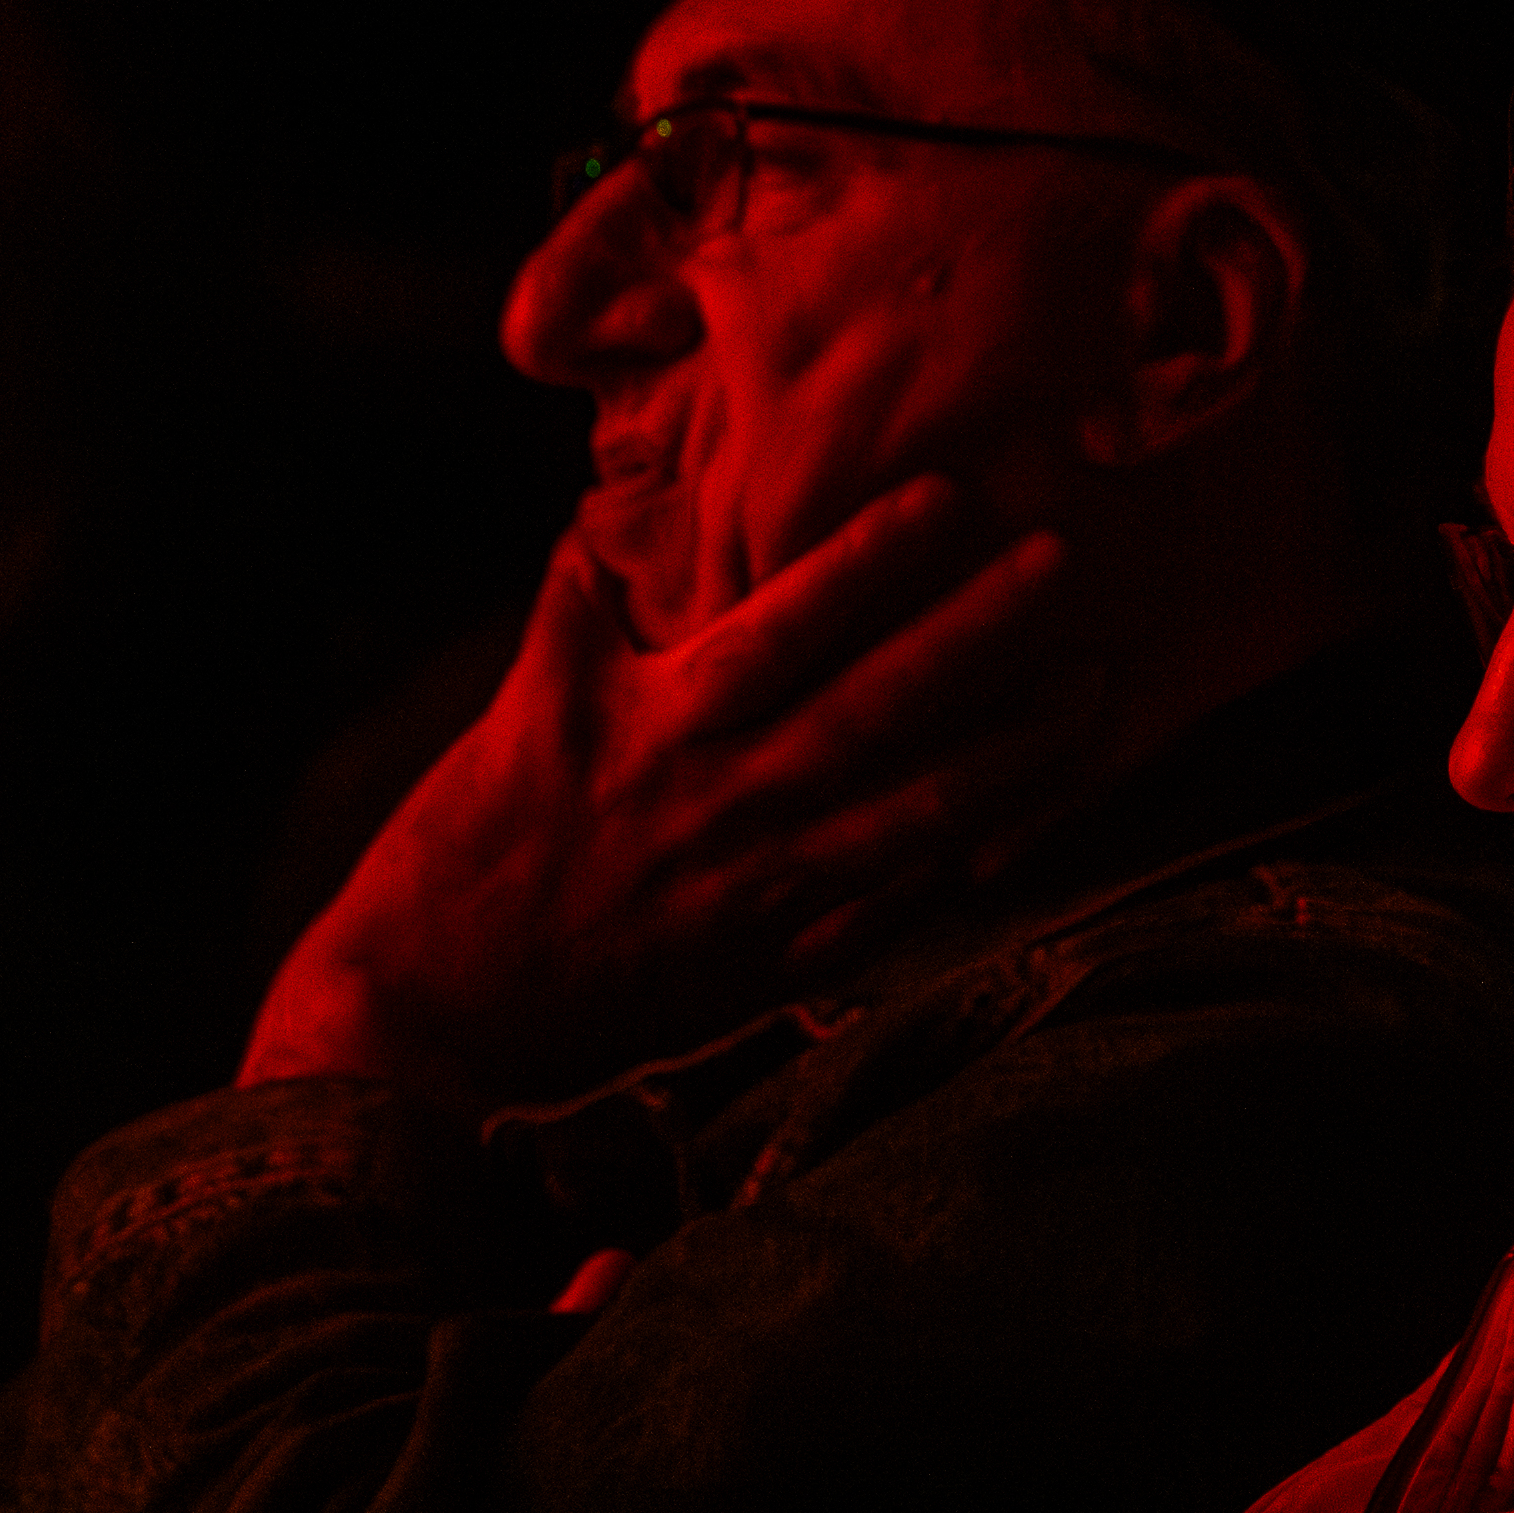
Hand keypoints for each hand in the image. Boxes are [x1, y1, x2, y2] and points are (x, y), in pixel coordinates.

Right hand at [237, 475, 1122, 1112]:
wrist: (421, 1017)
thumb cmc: (456, 860)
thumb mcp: (514, 720)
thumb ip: (575, 626)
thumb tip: (602, 533)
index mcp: (651, 727)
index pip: (779, 625)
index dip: (866, 560)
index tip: (948, 495)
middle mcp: (717, 806)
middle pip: (869, 709)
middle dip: (972, 635)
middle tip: (1060, 560)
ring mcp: (751, 897)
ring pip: (904, 818)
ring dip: (1006, 757)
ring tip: (1092, 694)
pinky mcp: (761, 974)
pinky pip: (881, 923)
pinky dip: (952, 881)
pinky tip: (1030, 836)